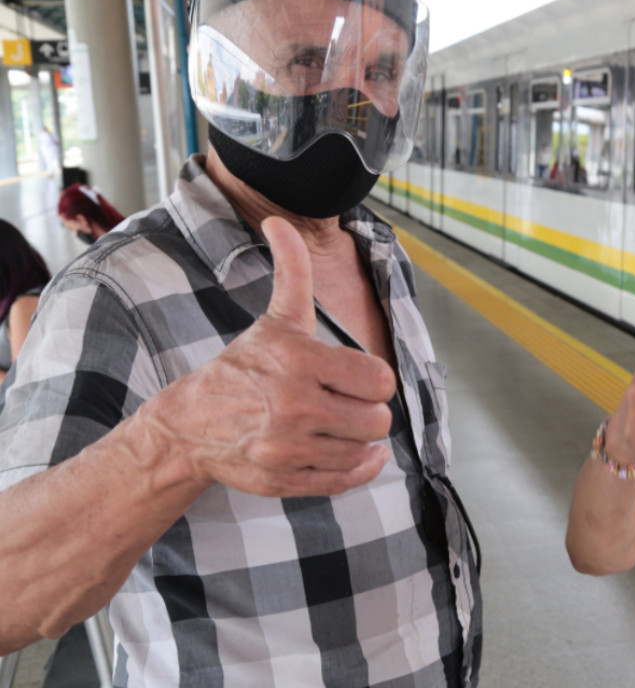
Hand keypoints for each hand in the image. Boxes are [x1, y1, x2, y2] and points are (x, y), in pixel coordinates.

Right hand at [136, 217, 395, 496]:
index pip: (379, 380)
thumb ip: (292, 271)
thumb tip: (280, 222)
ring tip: (335, 424)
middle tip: (347, 403)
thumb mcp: (275, 319)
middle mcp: (294, 406)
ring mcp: (287, 447)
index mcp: (299, 361)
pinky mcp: (283, 480)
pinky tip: (349, 450)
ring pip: (363, 450)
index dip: (374, 380)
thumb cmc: (243, 368)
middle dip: (369, 411)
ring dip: (358, 439)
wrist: (188, 425)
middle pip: (378, 420)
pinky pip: (345, 480)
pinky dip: (356, 468)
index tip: (356, 377)